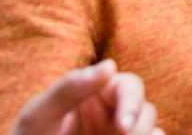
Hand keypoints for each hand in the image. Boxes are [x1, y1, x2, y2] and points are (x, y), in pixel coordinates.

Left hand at [10, 60, 158, 134]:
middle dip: (138, 125)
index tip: (123, 126)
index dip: (132, 103)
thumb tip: (109, 65)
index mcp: (96, 93)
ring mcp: (118, 133)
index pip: (128, 87)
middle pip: (146, 109)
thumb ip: (70, 88)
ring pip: (151, 129)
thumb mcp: (40, 114)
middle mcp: (112, 113)